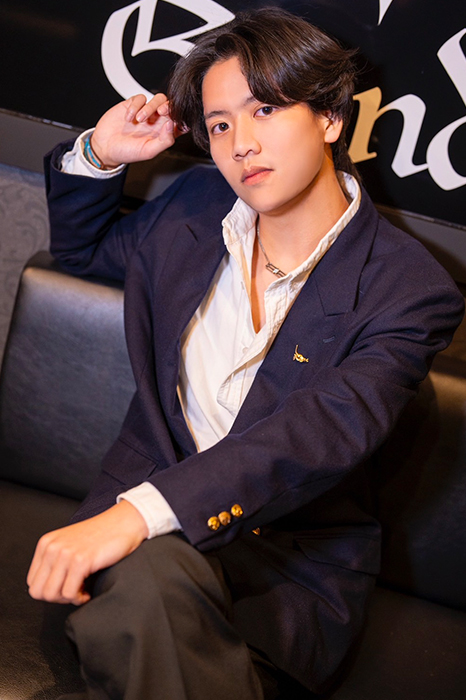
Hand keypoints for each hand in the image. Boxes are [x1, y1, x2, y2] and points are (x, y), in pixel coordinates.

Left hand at [27, 500, 148, 605]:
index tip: (66, 586)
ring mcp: (65, 553)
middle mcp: (52, 547)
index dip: (50, 590)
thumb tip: (49, 590)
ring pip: (51, 594)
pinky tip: (89, 590)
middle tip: (74, 591)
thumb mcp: (69, 544)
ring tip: (83, 590)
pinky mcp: (81, 561)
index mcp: (46, 543)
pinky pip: (70, 593)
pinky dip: (80, 598)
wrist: (125, 522)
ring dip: (69, 598)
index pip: (32, 582)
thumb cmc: (102, 535)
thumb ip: (55, 561)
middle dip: (57, 597)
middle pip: (38, 591)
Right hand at [91, 93, 181, 167]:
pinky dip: (135, 106)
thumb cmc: (127, 152)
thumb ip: (165, 140)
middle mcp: (157, 122)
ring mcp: (146, 112)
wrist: (105, 147)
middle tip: (161, 112)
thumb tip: (173, 125)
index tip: (177, 120)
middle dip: (169, 106)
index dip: (183, 119)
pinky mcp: (134, 105)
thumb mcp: (148, 151)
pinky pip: (140, 98)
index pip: (181, 123)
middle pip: (171, 106)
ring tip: (139, 119)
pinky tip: (129, 118)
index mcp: (164, 134)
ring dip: (150, 107)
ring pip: (158, 99)